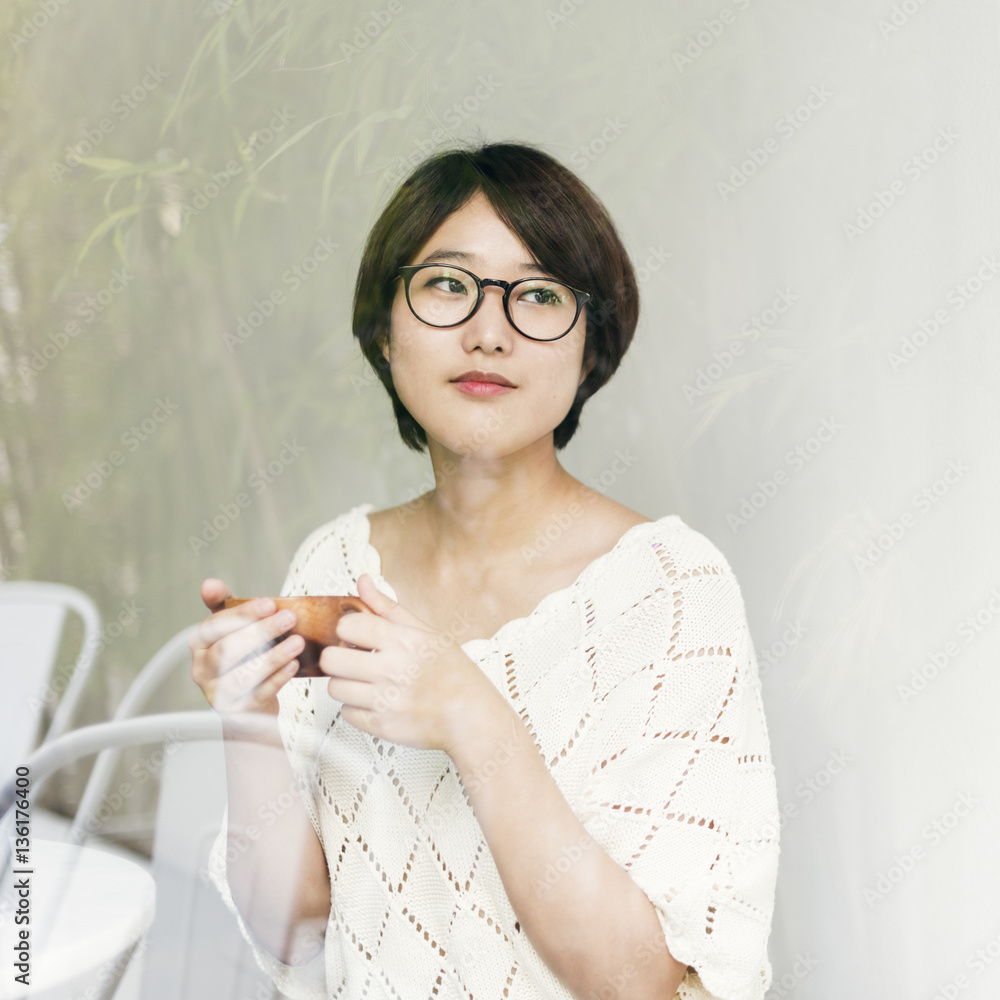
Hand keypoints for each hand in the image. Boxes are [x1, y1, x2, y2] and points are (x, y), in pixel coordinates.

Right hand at [190, 578, 304, 717]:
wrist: (248, 705)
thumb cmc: (242, 659)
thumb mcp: (233, 629)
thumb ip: (227, 604)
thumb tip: (209, 584)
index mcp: (200, 643)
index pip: (216, 625)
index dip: (243, 614)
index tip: (270, 604)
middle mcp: (202, 668)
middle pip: (228, 650)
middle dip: (261, 632)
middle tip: (289, 618)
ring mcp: (216, 692)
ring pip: (243, 674)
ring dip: (273, 656)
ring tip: (297, 642)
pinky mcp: (236, 711)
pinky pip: (257, 694)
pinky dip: (277, 679)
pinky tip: (293, 665)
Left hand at [319, 573, 495, 755]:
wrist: (472, 717)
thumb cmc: (454, 673)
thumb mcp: (427, 632)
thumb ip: (388, 607)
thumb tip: (362, 581)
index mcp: (403, 642)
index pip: (347, 626)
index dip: (348, 630)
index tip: (357, 636)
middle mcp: (392, 670)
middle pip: (332, 659)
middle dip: (339, 657)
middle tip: (354, 659)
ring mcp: (385, 701)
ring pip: (335, 688)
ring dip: (346, 683)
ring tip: (366, 682)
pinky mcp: (381, 727)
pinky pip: (346, 713)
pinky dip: (356, 708)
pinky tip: (375, 701)